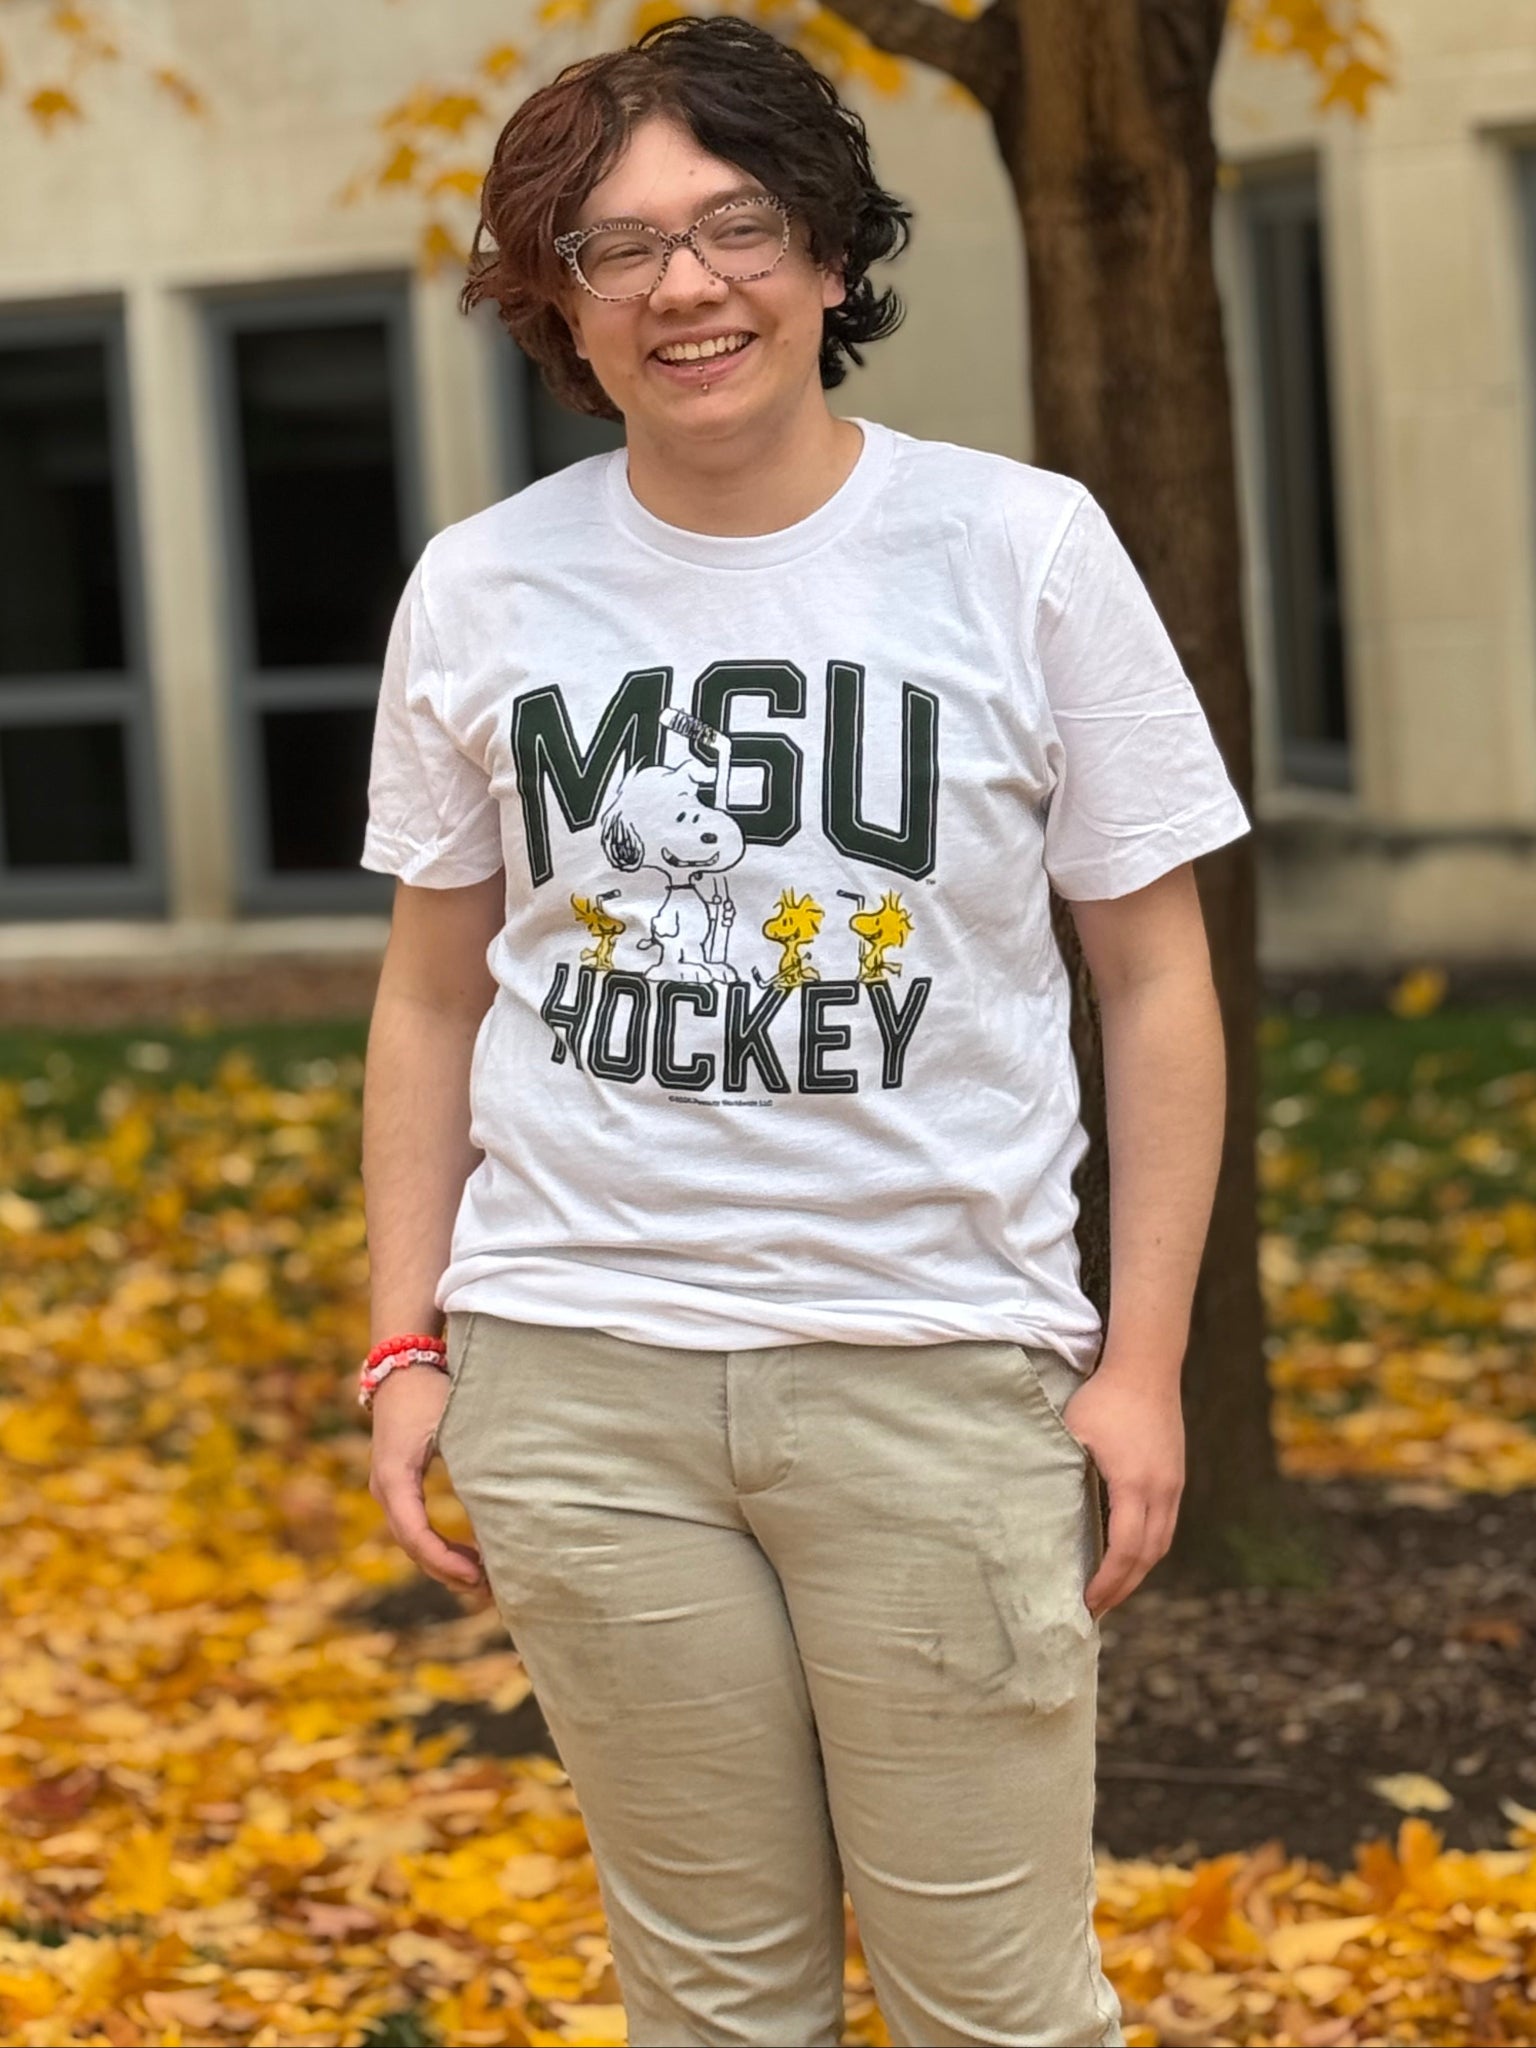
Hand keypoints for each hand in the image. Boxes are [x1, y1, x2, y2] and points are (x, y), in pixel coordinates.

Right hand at [367, 1367, 489, 1599]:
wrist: (402, 1360)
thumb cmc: (432, 1389)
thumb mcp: (455, 1423)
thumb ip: (475, 1459)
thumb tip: (506, 1499)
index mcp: (396, 1478)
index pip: (417, 1535)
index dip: (445, 1562)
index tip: (478, 1576)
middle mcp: (385, 1488)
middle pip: (413, 1546)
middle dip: (448, 1572)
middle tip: (489, 1591)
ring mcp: (388, 1487)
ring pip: (413, 1540)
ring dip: (444, 1563)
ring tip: (483, 1582)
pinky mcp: (398, 1483)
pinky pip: (415, 1526)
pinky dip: (439, 1546)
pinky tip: (469, 1556)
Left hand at [1058, 1360, 1184, 1620]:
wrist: (1147, 1367)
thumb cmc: (1103, 1398)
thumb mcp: (1074, 1433)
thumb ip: (1062, 1469)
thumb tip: (1036, 1506)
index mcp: (1135, 1484)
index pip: (1125, 1548)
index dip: (1108, 1581)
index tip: (1087, 1601)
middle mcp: (1162, 1490)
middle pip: (1148, 1556)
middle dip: (1123, 1587)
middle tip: (1097, 1610)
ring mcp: (1173, 1484)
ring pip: (1162, 1543)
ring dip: (1138, 1571)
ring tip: (1113, 1590)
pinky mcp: (1175, 1476)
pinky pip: (1166, 1525)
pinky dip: (1149, 1548)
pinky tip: (1130, 1555)